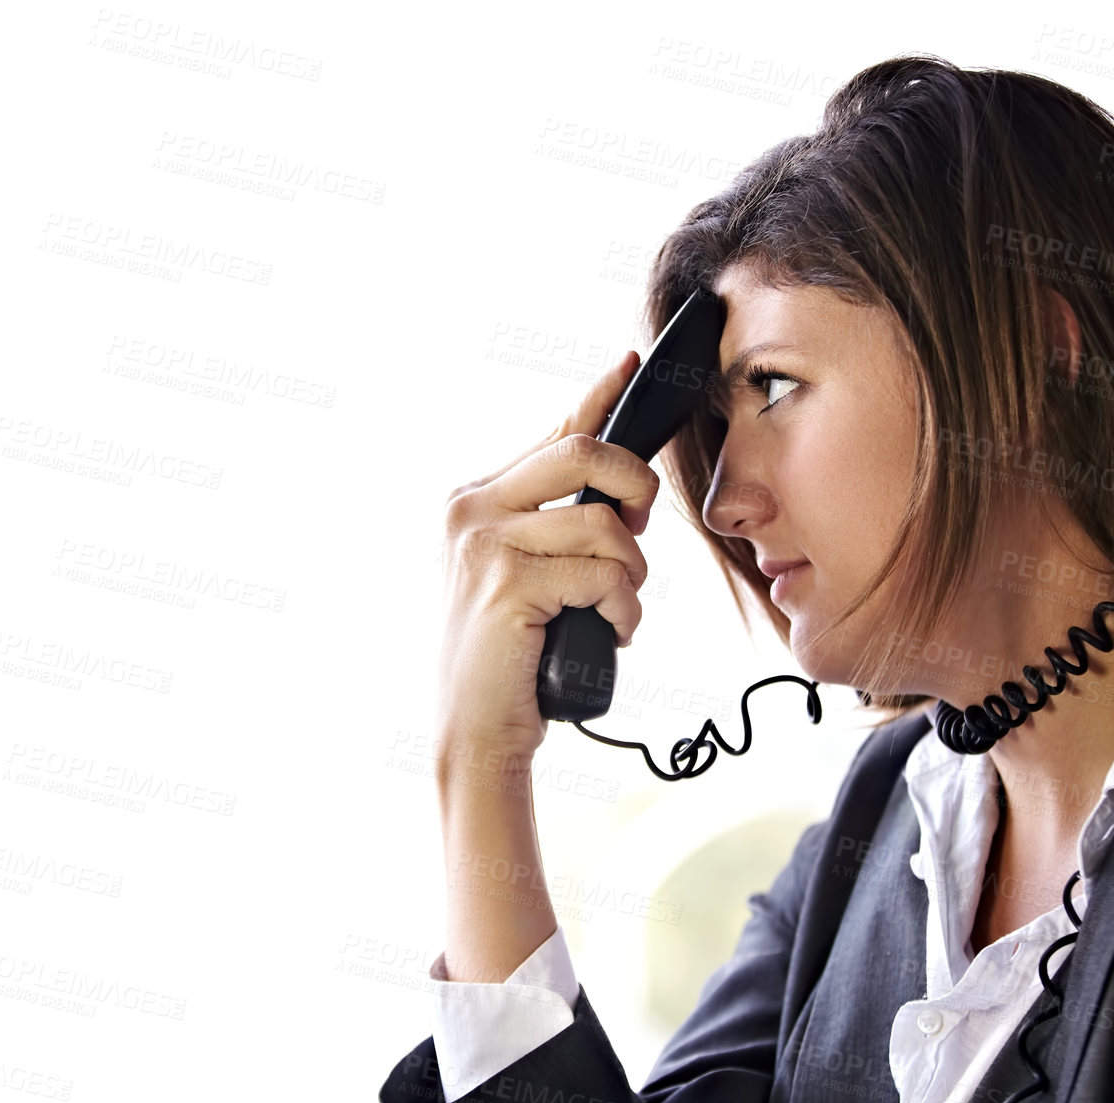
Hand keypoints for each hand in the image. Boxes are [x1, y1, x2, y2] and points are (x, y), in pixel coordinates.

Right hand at [434, 348, 659, 767]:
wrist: (477, 728)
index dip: (599, 397)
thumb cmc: (513, 655)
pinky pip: (605, 575)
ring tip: (614, 609)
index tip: (631, 364)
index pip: (552, 434)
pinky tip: (608, 633)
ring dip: (631, 575)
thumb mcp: (531, 574)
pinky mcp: (509, 583)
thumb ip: (557, 524)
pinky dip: (624, 610)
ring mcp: (485, 543)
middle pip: (584, 453)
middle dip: (637, 486)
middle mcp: (471, 509)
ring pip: (605, 524)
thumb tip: (620, 481)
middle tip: (642, 530)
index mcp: (474, 499)